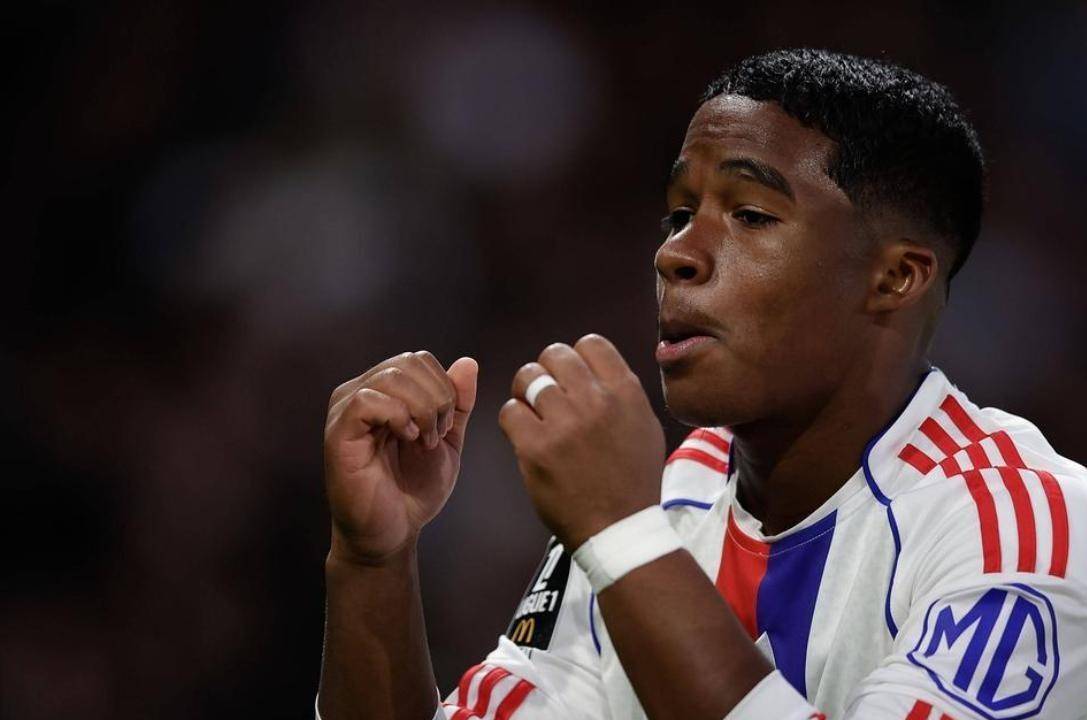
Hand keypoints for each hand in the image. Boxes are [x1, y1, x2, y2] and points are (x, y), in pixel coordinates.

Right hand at [324, 352, 477, 564]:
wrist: (393, 532)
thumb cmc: (414, 489)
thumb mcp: (447, 439)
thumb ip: (459, 402)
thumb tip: (468, 363)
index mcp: (383, 390)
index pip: (419, 360)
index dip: (444, 388)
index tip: (444, 427)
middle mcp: (359, 392)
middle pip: (408, 363)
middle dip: (437, 399)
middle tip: (435, 436)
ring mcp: (345, 410)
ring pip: (391, 377)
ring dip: (422, 410)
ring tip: (422, 441)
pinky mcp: (338, 432)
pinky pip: (367, 401)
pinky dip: (398, 417)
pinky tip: (407, 439)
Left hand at [499, 334, 664, 549]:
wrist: (619, 528)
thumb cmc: (633, 480)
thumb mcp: (644, 426)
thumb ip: (621, 392)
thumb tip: (596, 368)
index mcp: (625, 392)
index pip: (590, 344)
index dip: (577, 358)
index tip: (572, 378)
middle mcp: (595, 401)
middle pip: (554, 355)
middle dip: (547, 371)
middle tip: (545, 393)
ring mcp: (564, 423)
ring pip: (527, 378)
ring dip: (526, 393)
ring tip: (532, 412)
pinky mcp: (535, 447)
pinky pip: (510, 411)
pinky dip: (513, 420)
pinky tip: (525, 435)